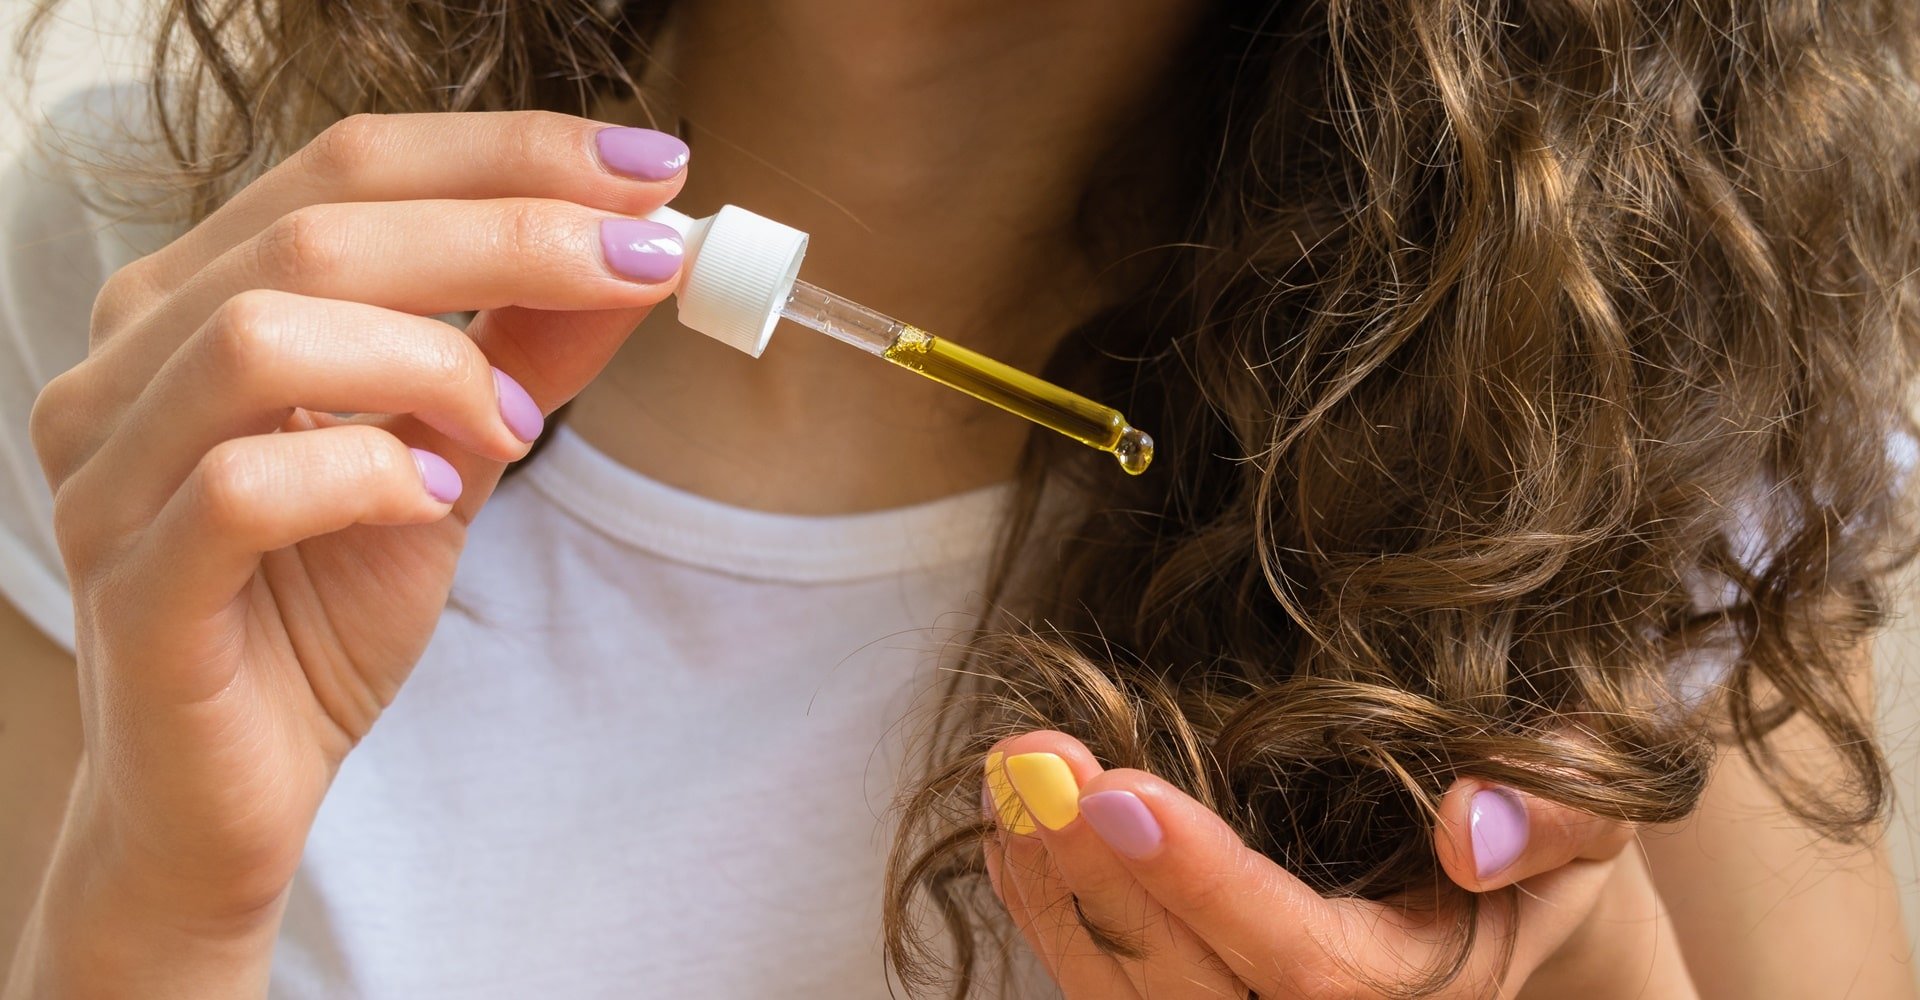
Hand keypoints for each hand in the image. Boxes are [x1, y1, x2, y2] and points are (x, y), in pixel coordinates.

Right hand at [23, 113, 686, 944]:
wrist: (238, 786)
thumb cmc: (324, 607)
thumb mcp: (448, 453)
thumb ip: (523, 352)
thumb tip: (635, 253)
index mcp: (197, 299)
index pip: (350, 167)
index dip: (510, 153)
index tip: (657, 169)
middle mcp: (128, 361)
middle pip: (318, 229)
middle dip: (511, 230)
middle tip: (645, 263)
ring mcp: (108, 471)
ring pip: (262, 335)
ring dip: (429, 362)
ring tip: (510, 429)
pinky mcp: (128, 585)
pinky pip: (243, 488)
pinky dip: (364, 476)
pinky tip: (427, 500)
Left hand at [983, 731, 1697, 998]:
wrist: (1506, 899)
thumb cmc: (1542, 843)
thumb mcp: (1594, 812)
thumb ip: (1556, 817)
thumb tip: (1467, 825)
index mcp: (1428, 994)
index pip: (1312, 970)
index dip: (1206, 886)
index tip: (1119, 792)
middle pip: (1189, 996)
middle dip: (1098, 878)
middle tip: (1029, 761)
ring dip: (1054, 894)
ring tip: (1006, 785)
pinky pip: (1110, 992)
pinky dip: (1050, 916)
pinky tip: (1012, 839)